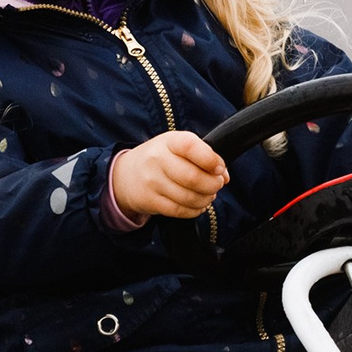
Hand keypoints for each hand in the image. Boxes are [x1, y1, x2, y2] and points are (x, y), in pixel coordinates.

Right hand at [112, 131, 228, 219]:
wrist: (126, 175)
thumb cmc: (161, 158)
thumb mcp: (178, 147)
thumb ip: (204, 156)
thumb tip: (225, 176)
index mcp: (168, 141)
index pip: (191, 146)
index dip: (210, 159)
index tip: (220, 168)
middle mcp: (157, 159)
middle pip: (193, 177)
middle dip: (213, 184)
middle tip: (217, 184)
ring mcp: (152, 182)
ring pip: (188, 197)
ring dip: (206, 199)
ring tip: (208, 195)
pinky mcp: (150, 201)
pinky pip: (179, 210)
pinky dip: (194, 210)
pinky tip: (197, 205)